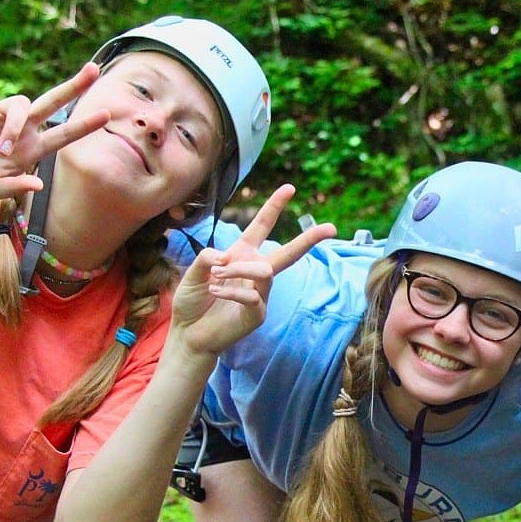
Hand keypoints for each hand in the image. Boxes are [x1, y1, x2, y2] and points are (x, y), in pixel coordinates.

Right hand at [0, 63, 109, 200]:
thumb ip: (14, 188)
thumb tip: (39, 184)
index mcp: (29, 151)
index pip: (63, 136)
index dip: (84, 126)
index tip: (107, 114)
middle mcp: (18, 130)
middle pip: (51, 103)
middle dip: (73, 87)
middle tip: (94, 70)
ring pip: (23, 105)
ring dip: (17, 126)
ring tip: (1, 150)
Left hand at [171, 184, 336, 360]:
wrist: (188, 333)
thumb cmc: (192, 302)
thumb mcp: (194, 270)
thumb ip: (207, 255)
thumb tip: (227, 257)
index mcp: (241, 255)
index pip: (261, 227)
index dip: (274, 206)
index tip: (290, 188)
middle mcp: (255, 272)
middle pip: (288, 252)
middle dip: (309, 239)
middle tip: (332, 228)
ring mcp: (260, 294)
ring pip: (264, 270)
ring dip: (238, 269)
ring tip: (215, 276)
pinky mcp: (258, 313)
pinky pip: (253, 294)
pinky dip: (232, 291)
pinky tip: (216, 292)